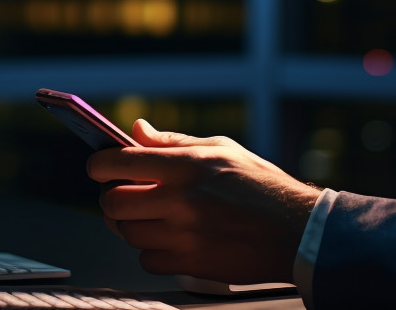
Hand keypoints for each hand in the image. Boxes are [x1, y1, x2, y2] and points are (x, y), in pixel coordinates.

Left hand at [87, 119, 321, 284]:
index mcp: (188, 166)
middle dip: (112, 197)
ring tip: (153, 214)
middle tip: (125, 192)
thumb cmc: (262, 186)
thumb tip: (137, 130)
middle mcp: (181, 201)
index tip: (99, 166)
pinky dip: (152, 250)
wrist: (296, 230)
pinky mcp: (190, 265)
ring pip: (127, 232)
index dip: (100, 164)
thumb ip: (173, 141)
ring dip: (132, 223)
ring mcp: (184, 236)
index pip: (120, 163)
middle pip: (113, 202)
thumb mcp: (222, 148)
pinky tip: (170, 238)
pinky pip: (147, 260)